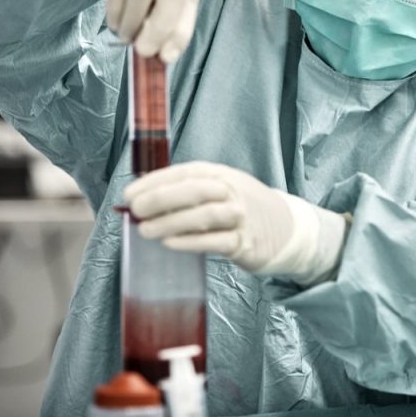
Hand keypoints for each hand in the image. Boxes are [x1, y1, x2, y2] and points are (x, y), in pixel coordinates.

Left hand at [123, 162, 347, 282]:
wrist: (286, 228)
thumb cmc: (241, 208)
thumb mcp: (221, 190)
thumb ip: (188, 193)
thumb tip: (141, 200)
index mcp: (221, 175)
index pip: (186, 172)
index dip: (156, 182)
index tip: (129, 194)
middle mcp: (232, 192)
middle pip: (196, 190)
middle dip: (161, 199)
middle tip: (136, 210)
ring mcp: (241, 217)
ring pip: (205, 216)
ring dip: (172, 222)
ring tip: (146, 231)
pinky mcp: (246, 243)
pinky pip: (216, 241)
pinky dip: (191, 242)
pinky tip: (170, 244)